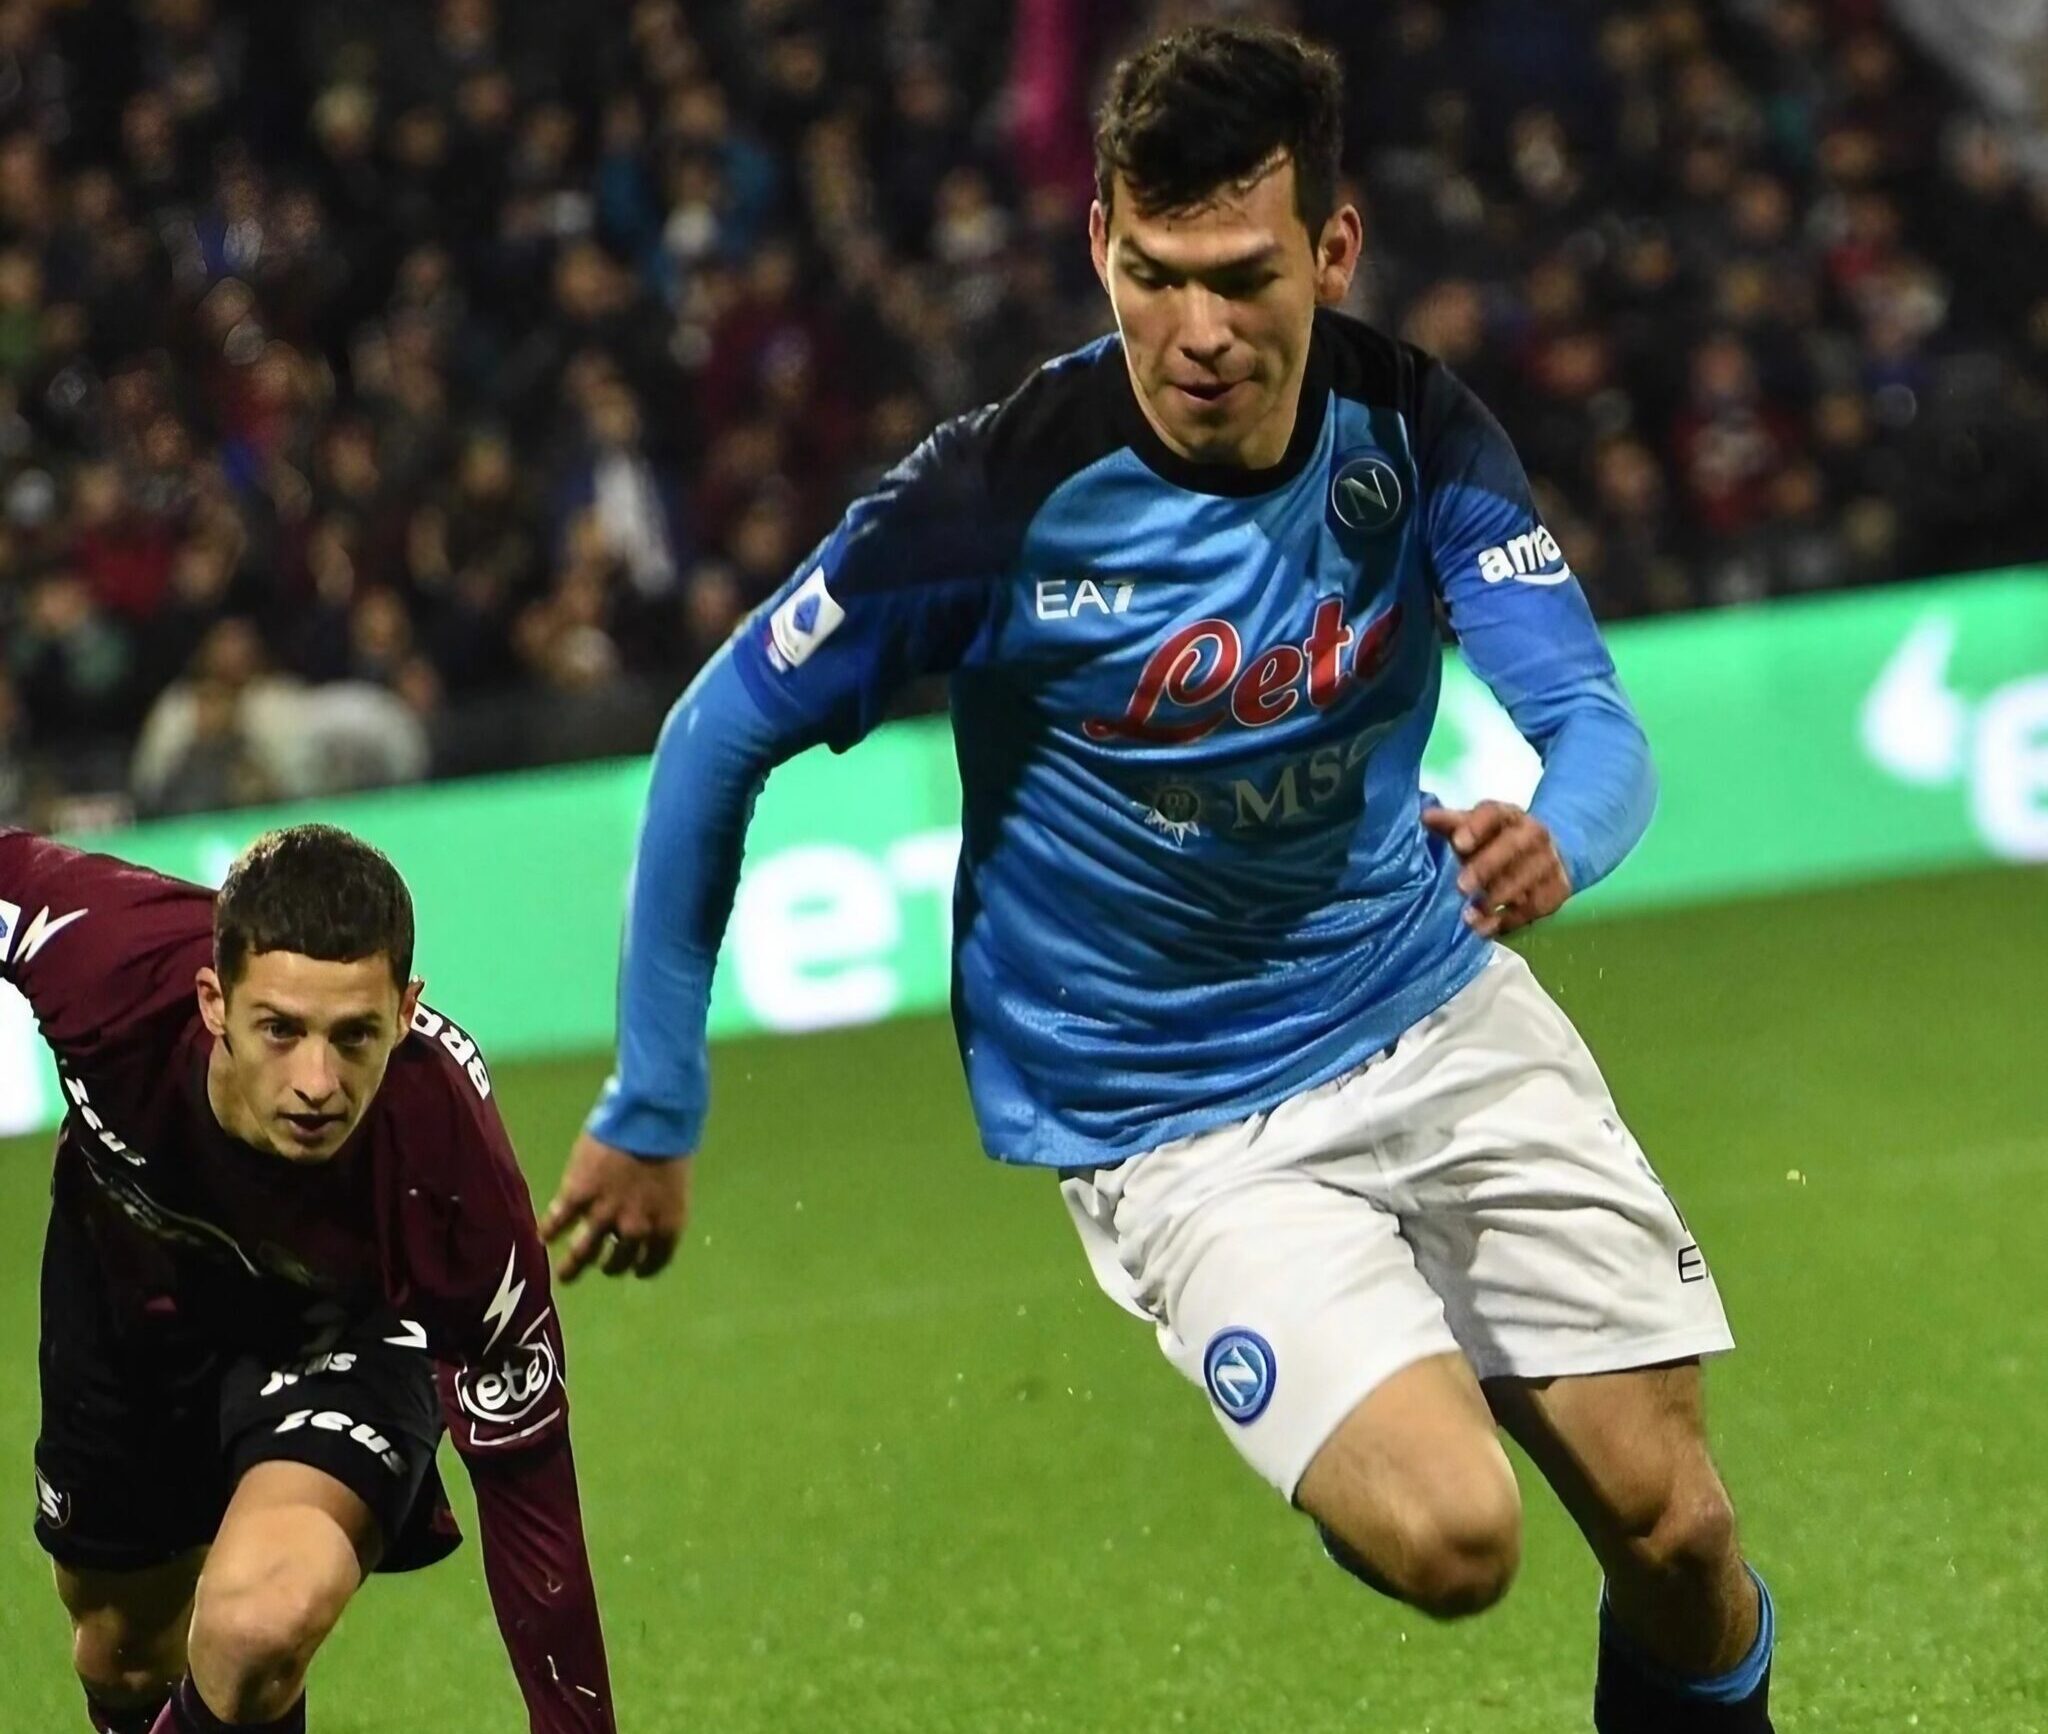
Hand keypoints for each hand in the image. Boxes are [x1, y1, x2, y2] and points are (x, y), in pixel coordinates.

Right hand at [540, 1132, 691, 1281]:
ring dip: (572, 1268)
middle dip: (609, 1267)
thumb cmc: (671, 1144)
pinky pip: (558, 1222)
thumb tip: (643, 1218)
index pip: (655, 1262)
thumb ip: (659, 1209)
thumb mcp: (675, 1185)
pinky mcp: (577, 1196)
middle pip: (618, 1262)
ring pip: (583, 1253)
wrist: (650, 1118)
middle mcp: (634, 1229)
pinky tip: (544, 1236)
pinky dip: (550, 1230)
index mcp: (666, 1226)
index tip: (636, 1269)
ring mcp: (603, 1214)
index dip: (644, 1268)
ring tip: (565, 1275)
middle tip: (601, 1266)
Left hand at [1422, 800, 1572, 938]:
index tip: (1458, 843)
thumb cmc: (1495, 843)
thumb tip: (1426, 817)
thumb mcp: (1473, 832)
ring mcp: (1549, 862)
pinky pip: (1534, 907)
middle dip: (1487, 866)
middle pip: (1513, 846)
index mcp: (1508, 815)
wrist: (1544, 857)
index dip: (1476, 827)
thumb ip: (1452, 825)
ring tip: (1469, 916)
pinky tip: (1485, 930)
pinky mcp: (1557, 891)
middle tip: (1461, 887)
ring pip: (1527, 879)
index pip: (1494, 814)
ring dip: (1497, 898)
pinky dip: (1508, 921)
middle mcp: (1534, 834)